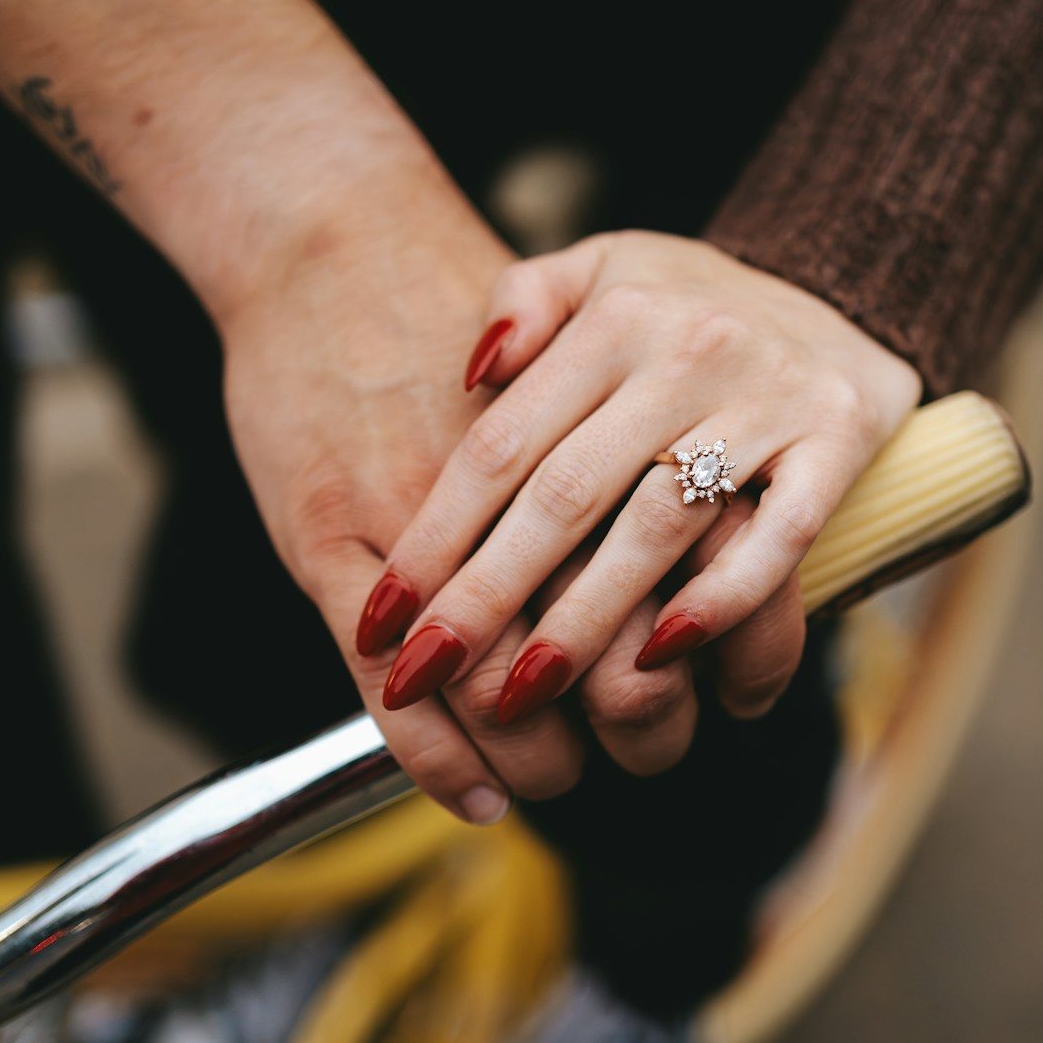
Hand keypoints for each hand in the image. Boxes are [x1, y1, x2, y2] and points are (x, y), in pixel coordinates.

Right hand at [215, 219, 697, 822]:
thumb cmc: (445, 299)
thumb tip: (700, 508)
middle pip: (597, 638)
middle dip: (635, 720)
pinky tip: (475, 801)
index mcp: (597, 434)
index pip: (679, 573)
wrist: (326, 242)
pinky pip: (386, 683)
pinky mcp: (323, 541)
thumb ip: (636, 426)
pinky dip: (433, 756)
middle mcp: (514, 487)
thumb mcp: (568, 332)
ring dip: (537, 754)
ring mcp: (414, 518)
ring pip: (498, 675)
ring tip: (555, 780)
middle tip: (647, 756)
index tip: (719, 698)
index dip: (708, 650)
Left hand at [367, 230, 920, 768]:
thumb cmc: (691, 298)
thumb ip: (526, 302)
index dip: (437, 536)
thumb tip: (468, 375)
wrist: (844, 281)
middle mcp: (687, 353)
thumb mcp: (603, 264)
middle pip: (567, 494)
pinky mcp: (839, 439)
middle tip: (425, 676)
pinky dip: (725, 597)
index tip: (384, 617)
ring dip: (589, 618)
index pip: (505, 442)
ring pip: (661, 524)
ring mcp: (768, 398)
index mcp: (615, 317)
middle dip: (487, 596)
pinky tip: (667, 657)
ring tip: (524, 696)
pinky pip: (780, 534)